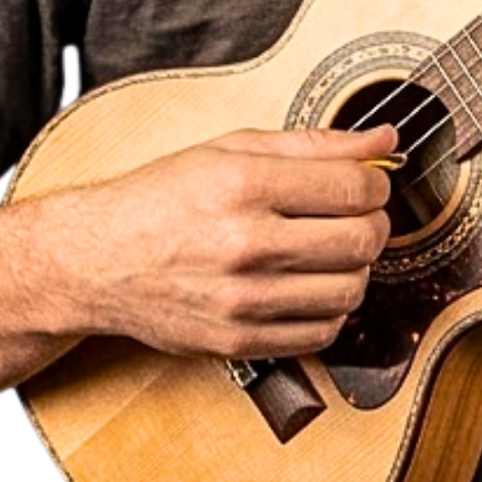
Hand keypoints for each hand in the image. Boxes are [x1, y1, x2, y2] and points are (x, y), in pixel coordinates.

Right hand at [64, 125, 394, 360]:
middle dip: (374, 224)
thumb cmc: (162, 198)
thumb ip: (314, 143)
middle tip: (357, 217)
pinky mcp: (239, 340)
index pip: (355, 188)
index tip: (368, 184)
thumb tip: (385, 140)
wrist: (96, 261)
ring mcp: (242, 299)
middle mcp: (244, 242)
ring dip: (356, 269)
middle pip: (362, 240)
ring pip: (350, 290)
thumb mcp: (231, 149)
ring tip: (332, 251)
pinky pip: (322, 332)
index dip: (376, 184)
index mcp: (243, 184)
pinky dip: (330, 309)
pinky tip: (310, 285)